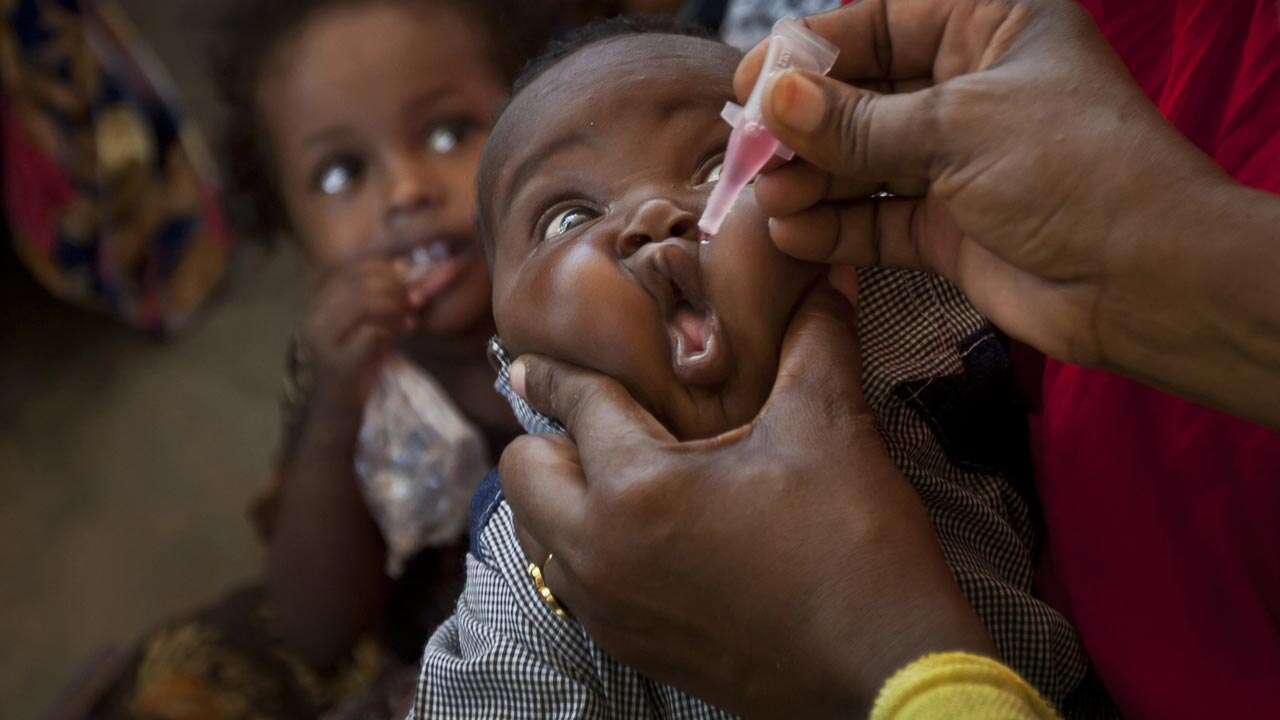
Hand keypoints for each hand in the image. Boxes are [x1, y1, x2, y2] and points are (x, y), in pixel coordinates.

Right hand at [300, 258, 420, 414]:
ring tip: (409, 319)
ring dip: (395, 307)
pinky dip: (392, 330)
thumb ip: (378, 307)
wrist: (329, 420)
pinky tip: (403, 335)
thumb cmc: (351, 376)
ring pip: (364, 303)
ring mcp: (321, 343)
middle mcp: (313, 320)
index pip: (350, 271)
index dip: (383, 270)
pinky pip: (371, 333)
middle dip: (394, 288)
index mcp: (316, 308)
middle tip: (414, 302)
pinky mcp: (335, 366)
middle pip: (359, 284)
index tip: (406, 282)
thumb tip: (407, 276)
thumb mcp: (363, 333)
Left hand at [501, 279, 994, 717]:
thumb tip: (827, 274)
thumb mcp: (830, 428)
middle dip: (549, 437)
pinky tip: (641, 534)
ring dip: (560, 496)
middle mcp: (599, 552)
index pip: (574, 404)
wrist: (884, 669)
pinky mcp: (629, 646)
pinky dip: (584, 548)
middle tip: (600, 422)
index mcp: (636, 488)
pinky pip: (569, 583)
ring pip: (535, 534)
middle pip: (521, 473)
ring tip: (617, 475)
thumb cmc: (854, 547)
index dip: (558, 371)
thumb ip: (814, 339)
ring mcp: (609, 608)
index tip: (531, 361)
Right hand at [737, 0, 1230, 370]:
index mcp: (990, 25)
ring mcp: (957, 161)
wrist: (1144, 282)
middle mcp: (969, 88)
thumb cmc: (1074, 171)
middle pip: (861, 96)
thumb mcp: (955, 128)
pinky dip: (835, 227)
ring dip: (812, 180)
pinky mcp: (948, 227)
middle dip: (804, 126)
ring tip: (770, 199)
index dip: (812, 51)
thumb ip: (856, 122)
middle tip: (751, 154)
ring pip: (862, 161)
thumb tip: (773, 100)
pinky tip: (794, 235)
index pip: (880, 24)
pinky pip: (877, 220)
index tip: (753, 83)